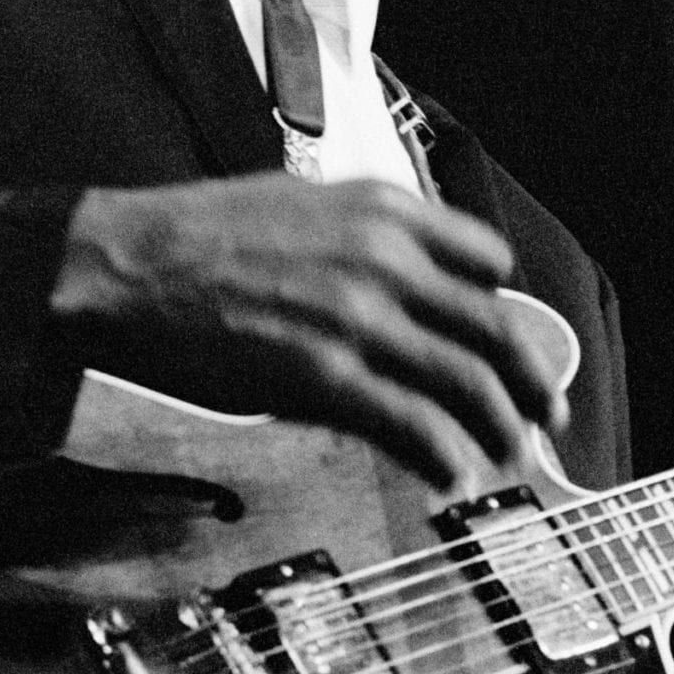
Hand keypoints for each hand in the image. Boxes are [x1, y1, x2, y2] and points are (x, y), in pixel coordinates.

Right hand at [50, 174, 566, 491]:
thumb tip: (403, 273)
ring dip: (499, 425)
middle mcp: (385, 259)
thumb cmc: (198, 234)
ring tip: (508, 452)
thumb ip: (363, 233)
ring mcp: (358, 319)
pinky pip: (411, 423)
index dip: (501, 305)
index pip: (485, 259)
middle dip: (531, 378)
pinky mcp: (325, 376)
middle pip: (493, 326)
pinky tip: (449, 472)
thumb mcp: (301, 201)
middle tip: (547, 410)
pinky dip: (443, 454)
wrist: (126, 266)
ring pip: (465, 379)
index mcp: (382, 211)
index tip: (508, 337)